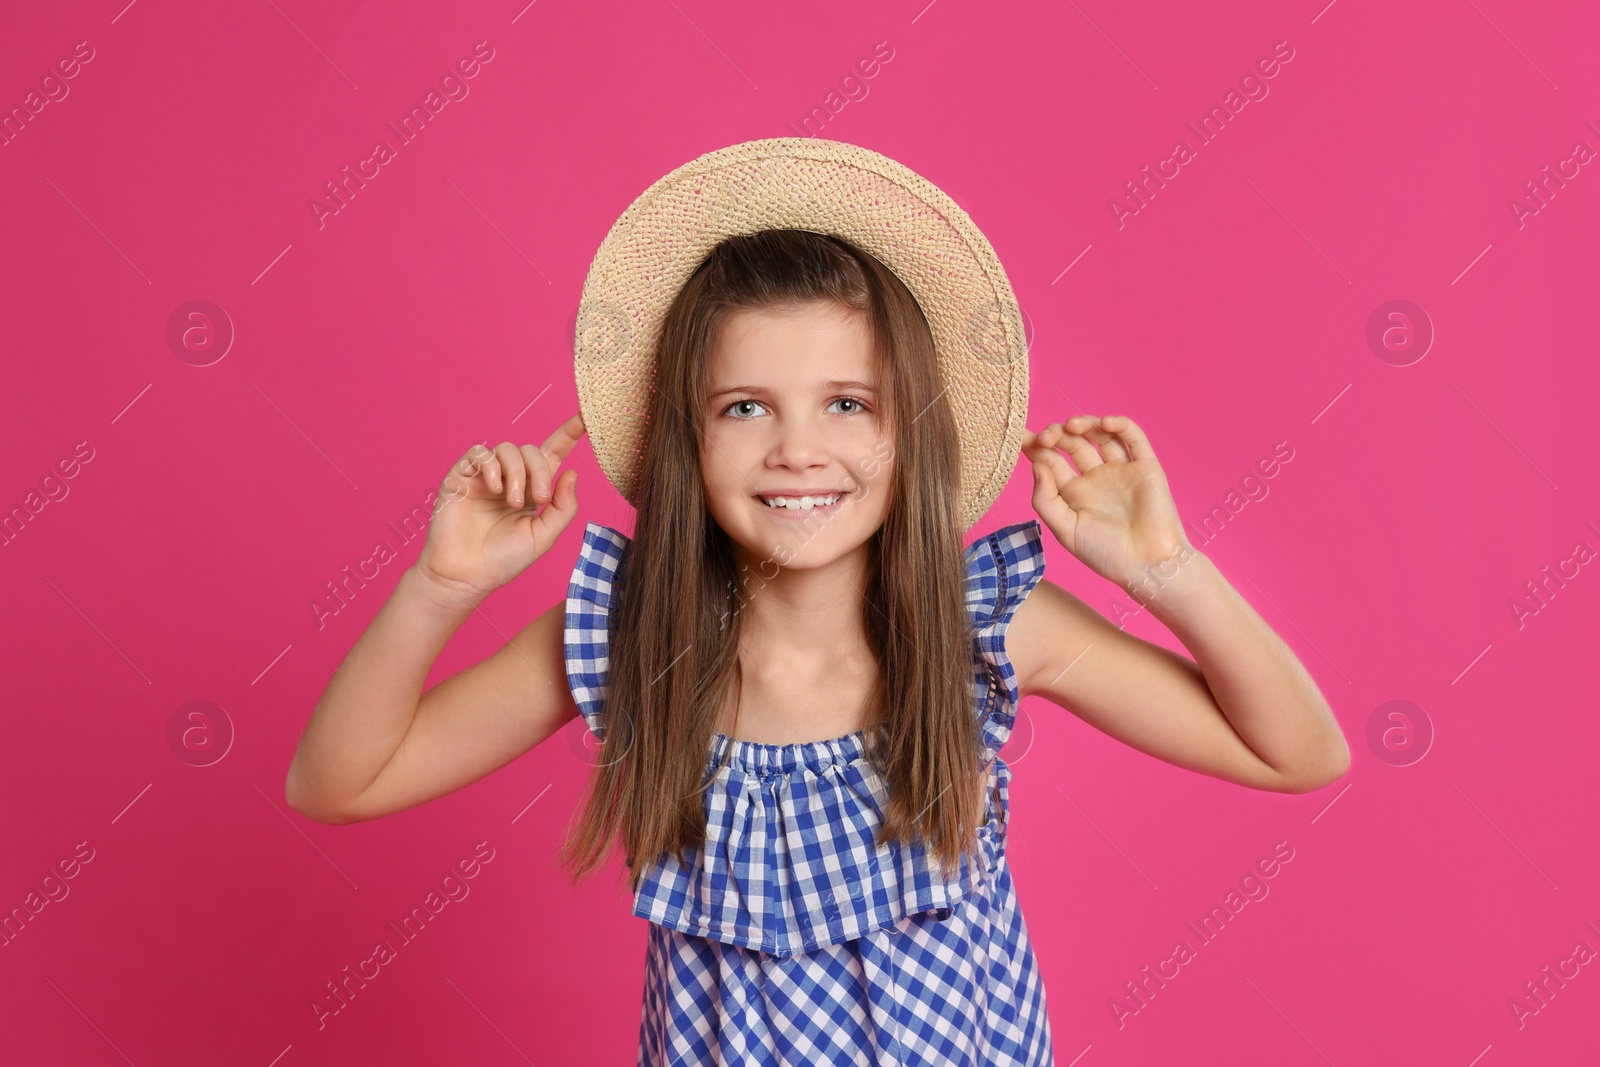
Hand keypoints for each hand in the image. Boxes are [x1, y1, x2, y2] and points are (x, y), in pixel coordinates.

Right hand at [412, 412, 586, 604]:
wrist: (466, 575)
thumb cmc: (503, 560)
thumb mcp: (544, 536)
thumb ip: (563, 507)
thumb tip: (573, 473)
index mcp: (533, 490)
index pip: (553, 454)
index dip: (569, 434)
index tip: (587, 416)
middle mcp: (510, 479)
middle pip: (532, 450)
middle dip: (541, 471)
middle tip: (539, 499)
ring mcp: (486, 476)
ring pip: (508, 449)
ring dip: (517, 472)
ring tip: (513, 501)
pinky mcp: (462, 476)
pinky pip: (480, 453)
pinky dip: (492, 467)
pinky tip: (495, 489)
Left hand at [1021, 414, 1193, 589]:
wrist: (1147, 565)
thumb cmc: (1105, 554)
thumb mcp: (1065, 530)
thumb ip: (1045, 499)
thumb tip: (1036, 464)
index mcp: (1073, 493)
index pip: (1050, 460)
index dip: (1034, 446)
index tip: (1019, 436)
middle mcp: (1095, 478)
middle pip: (1072, 443)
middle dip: (1056, 434)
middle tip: (1046, 436)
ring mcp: (1120, 470)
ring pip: (1100, 435)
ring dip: (1085, 423)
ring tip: (1072, 426)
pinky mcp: (1145, 466)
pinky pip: (1133, 438)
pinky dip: (1120, 424)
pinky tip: (1105, 423)